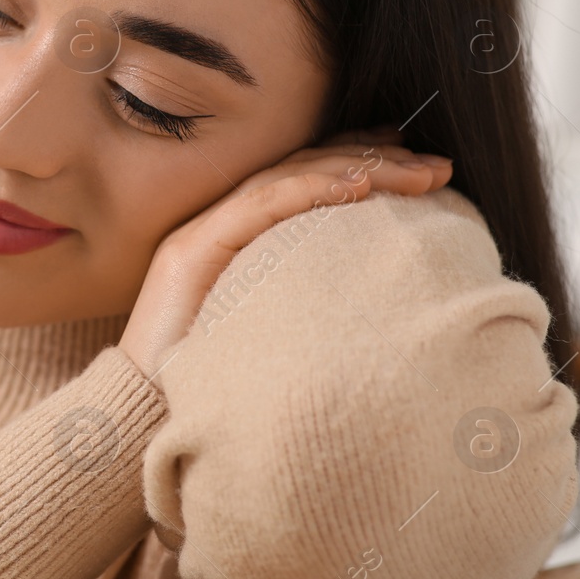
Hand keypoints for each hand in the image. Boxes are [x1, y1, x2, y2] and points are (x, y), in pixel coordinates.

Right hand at [119, 124, 452, 377]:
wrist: (143, 418)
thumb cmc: (212, 390)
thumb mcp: (275, 339)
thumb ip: (310, 307)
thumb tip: (376, 303)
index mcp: (234, 243)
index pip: (303, 185)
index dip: (360, 166)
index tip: (417, 165)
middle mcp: (215, 228)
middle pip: (301, 173)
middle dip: (374, 160)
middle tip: (437, 166)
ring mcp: (199, 235)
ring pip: (287, 179)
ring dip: (358, 169)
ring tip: (417, 173)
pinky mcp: (191, 252)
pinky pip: (261, 207)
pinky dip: (314, 190)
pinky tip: (360, 187)